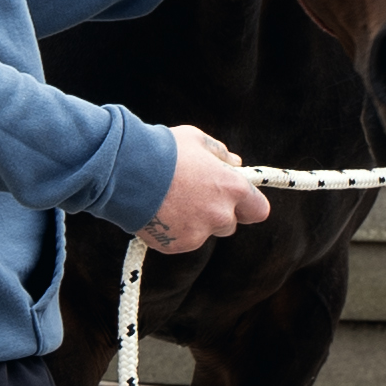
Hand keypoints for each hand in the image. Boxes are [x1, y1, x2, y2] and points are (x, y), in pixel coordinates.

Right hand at [136, 125, 269, 253]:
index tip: (239, 200)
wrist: (126, 171)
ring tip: (171, 201)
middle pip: (230, 224)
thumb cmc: (165, 150)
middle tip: (196, 197)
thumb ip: (221, 153)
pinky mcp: (176, 245)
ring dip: (195, 222)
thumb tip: (235, 163)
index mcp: (232, 188)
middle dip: (218, 213)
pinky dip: (173, 231)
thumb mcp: (197, 140)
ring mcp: (199, 233)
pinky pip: (181, 240)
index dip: (249, 205)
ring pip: (204, 233)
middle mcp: (221, 215)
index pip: (259, 210)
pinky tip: (158, 212)